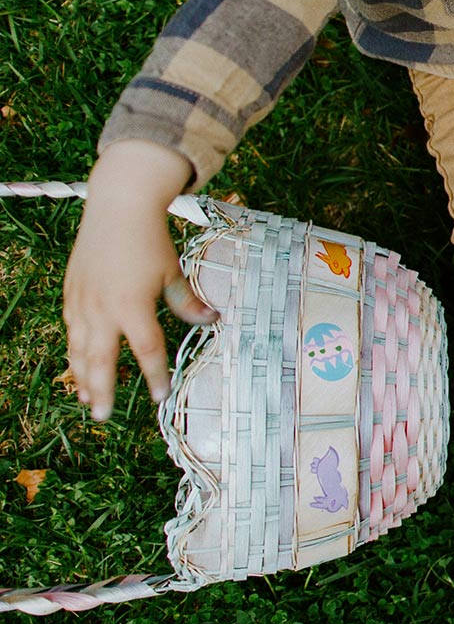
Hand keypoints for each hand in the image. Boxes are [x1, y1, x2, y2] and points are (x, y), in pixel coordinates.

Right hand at [62, 140, 215, 419]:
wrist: (118, 207)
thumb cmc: (149, 240)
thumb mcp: (172, 271)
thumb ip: (187, 301)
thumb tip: (211, 321)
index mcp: (132, 305)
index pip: (146, 350)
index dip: (154, 375)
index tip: (159, 395)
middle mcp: (102, 308)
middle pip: (100, 360)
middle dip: (102, 391)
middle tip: (103, 417)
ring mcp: (82, 302)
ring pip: (79, 349)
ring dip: (82, 377)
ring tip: (87, 400)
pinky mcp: (71, 293)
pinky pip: (71, 331)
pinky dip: (74, 351)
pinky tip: (77, 364)